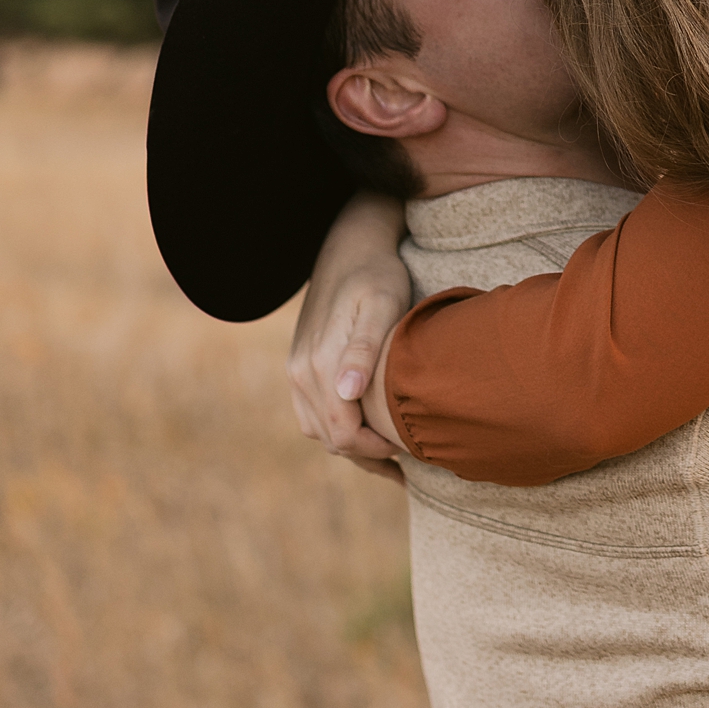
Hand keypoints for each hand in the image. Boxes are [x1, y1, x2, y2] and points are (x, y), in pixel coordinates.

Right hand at [288, 192, 411, 465]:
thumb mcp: (381, 305)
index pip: (344, 435)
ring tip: (393, 452)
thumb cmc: (377, 276)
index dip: (379, 450)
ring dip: (353, 446)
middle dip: (369, 455)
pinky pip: (312, 415)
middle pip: (330, 439)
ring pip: (319, 431)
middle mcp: (300, 374)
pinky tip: (368, 429)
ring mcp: (296, 372)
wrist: (350, 249)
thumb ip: (364, 349)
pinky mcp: (299, 368)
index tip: (412, 448)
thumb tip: (347, 392)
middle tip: (412, 458)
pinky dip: (337, 430)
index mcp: (319, 365)